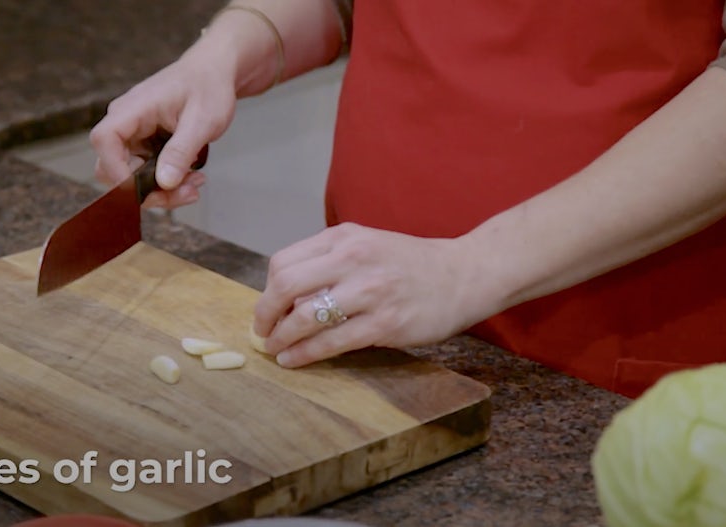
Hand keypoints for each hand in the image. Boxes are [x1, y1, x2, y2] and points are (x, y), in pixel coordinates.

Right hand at [89, 46, 237, 207]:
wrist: (215, 74)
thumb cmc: (208, 87)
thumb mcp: (202, 121)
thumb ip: (181, 151)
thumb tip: (164, 182)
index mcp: (133, 108)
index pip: (104, 140)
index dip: (117, 170)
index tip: (145, 189)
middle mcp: (126, 122)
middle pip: (114, 168)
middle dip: (147, 190)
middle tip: (186, 192)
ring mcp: (134, 135)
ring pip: (131, 176)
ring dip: (162, 190)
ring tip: (195, 184)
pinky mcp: (145, 145)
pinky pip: (146, 173)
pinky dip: (167, 182)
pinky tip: (192, 177)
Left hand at [253, 223, 498, 366]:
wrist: (464, 275)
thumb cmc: (411, 265)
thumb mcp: (367, 245)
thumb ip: (330, 261)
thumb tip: (286, 294)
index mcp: (344, 238)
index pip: (284, 262)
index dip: (267, 290)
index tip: (268, 308)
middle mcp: (353, 259)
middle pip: (285, 286)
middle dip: (265, 314)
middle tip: (261, 332)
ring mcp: (370, 291)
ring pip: (305, 316)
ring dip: (281, 338)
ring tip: (275, 350)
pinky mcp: (384, 323)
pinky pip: (332, 342)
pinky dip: (305, 354)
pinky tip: (295, 360)